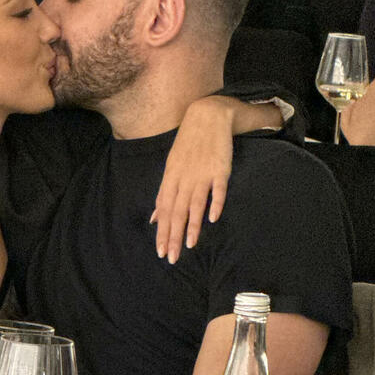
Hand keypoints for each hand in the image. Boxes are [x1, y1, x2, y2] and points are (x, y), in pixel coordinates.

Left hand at [151, 98, 233, 263]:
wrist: (207, 116)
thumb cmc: (189, 145)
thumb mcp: (171, 168)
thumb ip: (164, 195)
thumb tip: (154, 217)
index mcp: (171, 179)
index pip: (164, 211)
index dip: (162, 232)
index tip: (161, 252)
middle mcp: (184, 179)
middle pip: (176, 212)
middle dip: (173, 236)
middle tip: (172, 258)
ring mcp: (201, 174)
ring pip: (194, 204)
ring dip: (191, 226)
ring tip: (189, 246)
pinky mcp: (219, 169)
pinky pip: (217, 189)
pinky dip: (214, 203)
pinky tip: (212, 218)